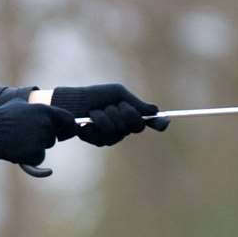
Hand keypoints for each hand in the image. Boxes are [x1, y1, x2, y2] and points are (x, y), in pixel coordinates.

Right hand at [0, 102, 78, 164]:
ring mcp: (42, 139)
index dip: (67, 127)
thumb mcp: (19, 103)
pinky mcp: (35, 153)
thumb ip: (35, 106)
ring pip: (45, 147)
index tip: (63, 132)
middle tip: (26, 135)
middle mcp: (47, 124)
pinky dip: (30, 158)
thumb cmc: (2, 115)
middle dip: (43, 138)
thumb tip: (38, 97)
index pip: (68, 119)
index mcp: (45, 110)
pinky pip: (38, 159)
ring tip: (18, 140)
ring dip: (35, 147)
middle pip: (53, 136)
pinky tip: (17, 150)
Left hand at [50, 83, 169, 145]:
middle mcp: (124, 128)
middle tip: (113, 105)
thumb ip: (135, 103)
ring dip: (105, 116)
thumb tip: (156, 110)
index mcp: (131, 115)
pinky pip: (103, 135)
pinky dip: (95, 122)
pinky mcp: (98, 141)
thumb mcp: (117, 94)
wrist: (72, 102)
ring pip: (118, 130)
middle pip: (136, 126)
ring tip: (95, 111)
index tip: (165, 121)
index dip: (158, 122)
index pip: (148, 121)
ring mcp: (112, 137)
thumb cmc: (96, 95)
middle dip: (124, 112)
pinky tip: (87, 120)